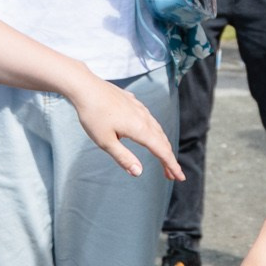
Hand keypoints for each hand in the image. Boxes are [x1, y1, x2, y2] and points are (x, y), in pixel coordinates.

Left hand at [66, 74, 182, 180]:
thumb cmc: (93, 116)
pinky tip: (149, 133)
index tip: (180, 177)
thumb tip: (139, 173)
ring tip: (162, 157)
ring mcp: (139, 108)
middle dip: (168, 159)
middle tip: (171, 175)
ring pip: (157, 129)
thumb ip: (123, 157)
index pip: (162, 151)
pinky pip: (150, 120)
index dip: (172, 165)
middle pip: (162, 141)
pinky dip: (155, 132)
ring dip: (162, 145)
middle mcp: (144, 118)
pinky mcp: (133, 102)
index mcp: (140, 129)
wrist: (85, 87)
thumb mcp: (105, 142)